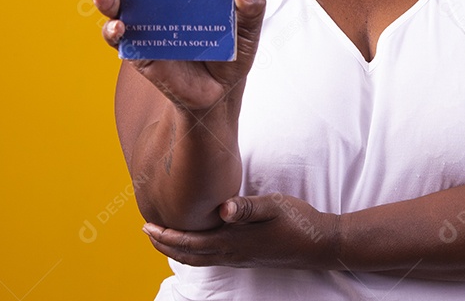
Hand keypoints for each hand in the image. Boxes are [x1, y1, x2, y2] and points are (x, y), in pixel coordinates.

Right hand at [91, 0, 265, 112]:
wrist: (221, 93)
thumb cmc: (232, 51)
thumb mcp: (249, 26)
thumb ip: (252, 6)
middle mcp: (157, 0)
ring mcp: (145, 24)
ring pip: (117, 4)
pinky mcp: (139, 50)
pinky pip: (119, 39)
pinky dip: (114, 31)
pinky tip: (119, 27)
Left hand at [142, 193, 339, 269]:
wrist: (317, 245)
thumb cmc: (296, 221)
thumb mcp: (273, 206)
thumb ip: (247, 207)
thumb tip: (222, 208)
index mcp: (233, 241)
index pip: (191, 243)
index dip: (167, 236)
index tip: (148, 226)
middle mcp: (231, 254)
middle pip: (189, 255)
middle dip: (165, 245)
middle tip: (147, 231)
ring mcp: (238, 258)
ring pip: (199, 259)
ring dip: (177, 249)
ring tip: (164, 237)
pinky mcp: (245, 257)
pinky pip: (210, 258)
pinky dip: (194, 251)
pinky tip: (196, 240)